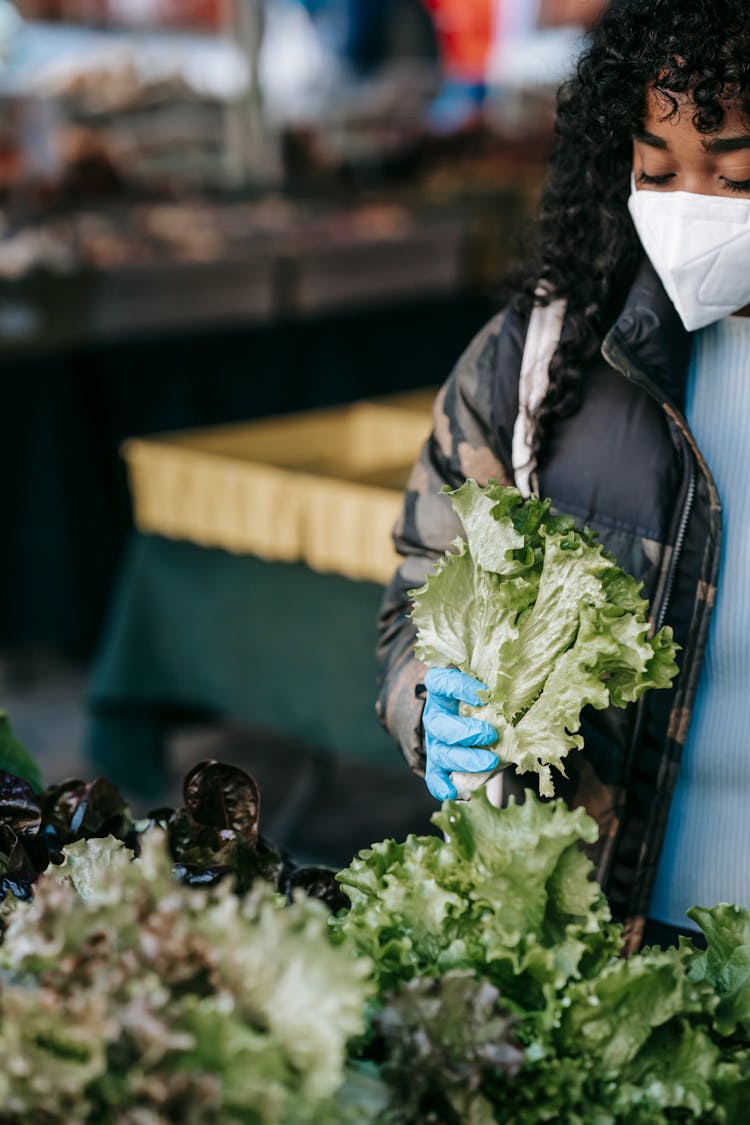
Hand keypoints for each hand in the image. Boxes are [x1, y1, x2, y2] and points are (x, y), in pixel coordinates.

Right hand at [422, 667, 497, 801]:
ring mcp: (436, 741)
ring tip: (490, 763)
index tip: (482, 695)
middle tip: (490, 735)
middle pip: (438, 724)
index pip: (440, 682)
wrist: (473, 718)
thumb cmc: (485, 699)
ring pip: (440, 752)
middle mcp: (436, 716)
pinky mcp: (439, 763)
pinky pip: (434, 776)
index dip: (457, 687)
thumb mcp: (488, 688)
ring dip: (464, 759)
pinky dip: (440, 786)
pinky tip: (452, 793)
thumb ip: (500, 687)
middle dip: (464, 731)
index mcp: (443, 692)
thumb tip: (529, 687)